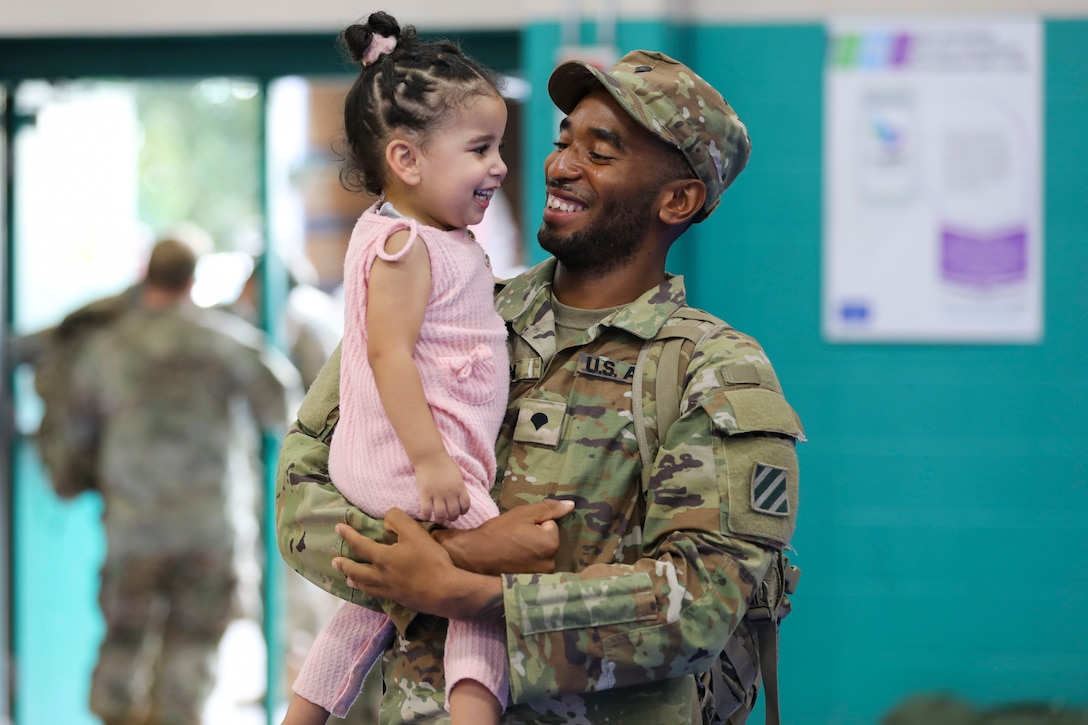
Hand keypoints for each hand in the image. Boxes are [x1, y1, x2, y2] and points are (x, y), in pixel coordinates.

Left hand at [333, 508, 502, 618]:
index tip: (338, 528)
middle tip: (335, 561)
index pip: (360, 545)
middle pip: (356, 571)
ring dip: (354, 580)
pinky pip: (378, 595)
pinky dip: (370, 591)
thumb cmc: (429, 560)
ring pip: (365, 586)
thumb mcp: (415, 532)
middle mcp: (381, 576)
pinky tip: (374, 590)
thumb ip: (398, 520)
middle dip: (345, 565)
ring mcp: (389, 590)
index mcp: (383, 558)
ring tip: (349, 580)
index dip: (348, 535)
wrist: (444, 591)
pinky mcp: (399, 599)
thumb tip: (385, 519)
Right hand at [415, 455, 470, 522]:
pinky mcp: (425, 494)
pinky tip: (427, 515)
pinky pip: (426, 511)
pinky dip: (427, 516)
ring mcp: (437, 494)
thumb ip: (460, 487)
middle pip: (454, 513)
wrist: (430, 456)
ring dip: (441, 519)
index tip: (459, 512)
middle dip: (452, 518)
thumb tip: (460, 498)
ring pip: (441, 515)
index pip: (465, 506)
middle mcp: (450, 493)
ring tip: (439, 518)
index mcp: (459, 488)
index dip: (463, 512)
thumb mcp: (458, 475)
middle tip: (449, 517)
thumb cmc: (445, 464)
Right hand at [434, 498, 573, 575]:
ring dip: (532, 551)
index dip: (536, 523)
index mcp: (551, 543)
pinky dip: (527, 563)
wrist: (473, 557)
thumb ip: (549, 508)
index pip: (551, 526)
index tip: (520, 528)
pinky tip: (514, 561)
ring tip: (513, 550)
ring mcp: (541, 577)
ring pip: (542, 555)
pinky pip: (536, 567)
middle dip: (536, 538)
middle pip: (548, 542)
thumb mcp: (522, 514)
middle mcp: (551, 563)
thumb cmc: (497, 533)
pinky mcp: (531, 584)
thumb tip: (572, 505)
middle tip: (515, 539)